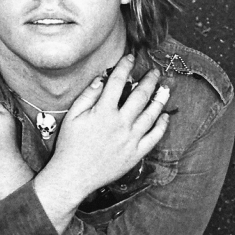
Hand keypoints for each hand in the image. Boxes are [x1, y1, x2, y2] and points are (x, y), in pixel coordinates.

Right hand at [42, 54, 169, 206]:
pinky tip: (165, 116)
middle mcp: (120, 123)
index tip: (131, 57)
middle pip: (140, 95)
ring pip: (152, 114)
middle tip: (154, 71)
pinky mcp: (136, 154)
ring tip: (165, 88)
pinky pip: (154, 137)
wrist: (73, 176)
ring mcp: (131, 140)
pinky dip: (162, 125)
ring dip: (160, 99)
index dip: (125, 66)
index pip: (118, 81)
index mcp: (104, 111)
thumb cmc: (69, 145)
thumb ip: (88, 95)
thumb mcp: (72, 116)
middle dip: (149, 80)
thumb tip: (102, 79)